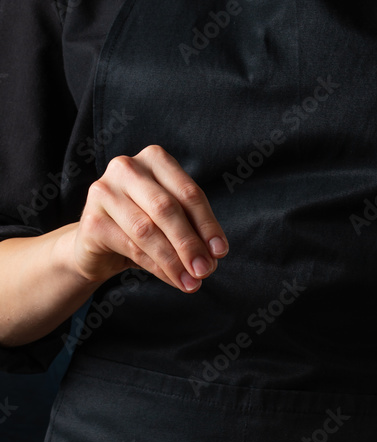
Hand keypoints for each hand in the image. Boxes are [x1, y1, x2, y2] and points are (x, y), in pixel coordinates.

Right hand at [71, 144, 228, 291]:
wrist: (98, 246)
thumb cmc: (142, 227)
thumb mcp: (172, 221)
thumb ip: (192, 229)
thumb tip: (213, 255)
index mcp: (154, 159)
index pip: (188, 192)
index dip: (207, 224)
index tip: (220, 251)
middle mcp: (126, 168)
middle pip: (167, 209)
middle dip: (190, 243)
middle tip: (205, 270)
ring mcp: (104, 191)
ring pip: (147, 230)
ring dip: (174, 261)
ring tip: (191, 282)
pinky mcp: (91, 220)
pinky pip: (131, 247)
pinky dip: (156, 267)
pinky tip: (172, 279)